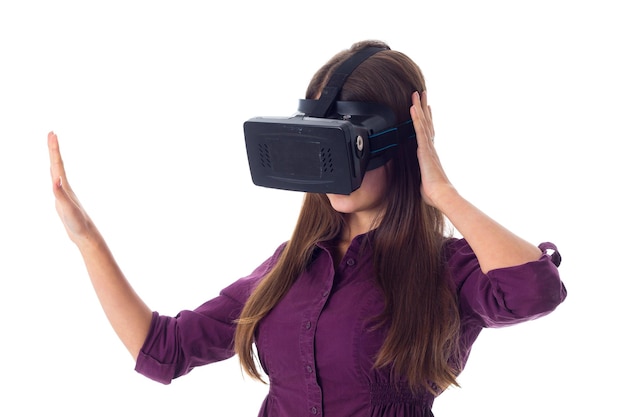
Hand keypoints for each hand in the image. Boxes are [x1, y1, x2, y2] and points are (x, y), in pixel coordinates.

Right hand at [48, 131, 92, 243]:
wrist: (85, 235)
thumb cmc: (78, 223)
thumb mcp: (68, 209)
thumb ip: (60, 194)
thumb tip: (56, 179)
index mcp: (65, 186)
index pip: (58, 163)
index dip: (54, 149)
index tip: (52, 134)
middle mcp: (65, 187)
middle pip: (58, 164)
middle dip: (53, 148)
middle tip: (51, 133)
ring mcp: (64, 192)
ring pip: (57, 171)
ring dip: (54, 159)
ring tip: (52, 147)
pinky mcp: (63, 199)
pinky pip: (56, 182)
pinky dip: (54, 174)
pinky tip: (54, 175)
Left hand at [409, 91, 455, 208]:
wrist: (441, 195)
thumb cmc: (433, 193)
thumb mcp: (423, 182)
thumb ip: (419, 177)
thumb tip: (416, 182)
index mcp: (429, 154)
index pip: (427, 132)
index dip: (426, 119)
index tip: (426, 108)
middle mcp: (430, 147)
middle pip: (427, 122)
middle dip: (424, 107)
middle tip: (422, 93)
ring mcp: (428, 147)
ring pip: (423, 122)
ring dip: (419, 107)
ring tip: (416, 93)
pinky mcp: (425, 150)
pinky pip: (419, 130)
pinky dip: (416, 118)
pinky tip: (413, 107)